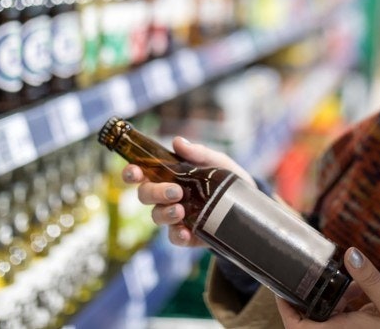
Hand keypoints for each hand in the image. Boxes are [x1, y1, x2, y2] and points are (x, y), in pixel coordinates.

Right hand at [121, 136, 254, 247]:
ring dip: (165, 213)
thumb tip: (178, 142)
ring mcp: (175, 215)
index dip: (132, 172)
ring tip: (180, 210)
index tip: (134, 172)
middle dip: (155, 193)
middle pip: (145, 195)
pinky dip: (177, 235)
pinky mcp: (187, 234)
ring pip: (156, 216)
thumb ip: (198, 153)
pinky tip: (185, 232)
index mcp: (168, 175)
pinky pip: (174, 237)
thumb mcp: (217, 161)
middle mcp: (166, 196)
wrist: (247, 204)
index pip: (141, 173)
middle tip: (175, 191)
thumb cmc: (225, 177)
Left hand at [275, 248, 379, 327]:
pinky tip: (360, 290)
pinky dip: (348, 303)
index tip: (280, 290)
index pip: (298, 328)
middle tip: (311, 274)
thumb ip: (370, 278)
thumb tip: (351, 253)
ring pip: (329, 316)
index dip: (285, 310)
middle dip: (311, 297)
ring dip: (333, 298)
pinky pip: (344, 318)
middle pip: (311, 319)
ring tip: (344, 280)